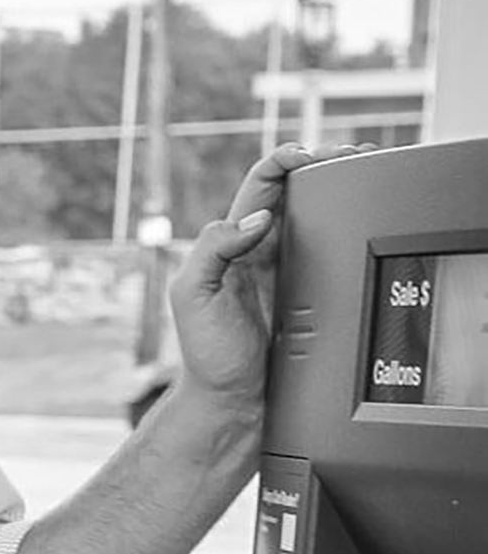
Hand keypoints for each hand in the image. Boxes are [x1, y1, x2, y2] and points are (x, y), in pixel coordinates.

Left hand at [170, 142, 375, 406]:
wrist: (232, 400)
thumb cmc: (205, 351)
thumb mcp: (192, 293)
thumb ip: (214, 248)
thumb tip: (256, 218)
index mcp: (229, 241)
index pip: (258, 186)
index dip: (281, 162)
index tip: (307, 154)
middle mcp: (257, 249)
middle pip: (291, 193)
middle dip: (318, 165)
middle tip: (349, 153)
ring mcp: (284, 270)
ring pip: (313, 218)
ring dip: (336, 191)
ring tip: (360, 168)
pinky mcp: (308, 294)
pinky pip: (329, 252)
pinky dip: (345, 229)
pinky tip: (360, 217)